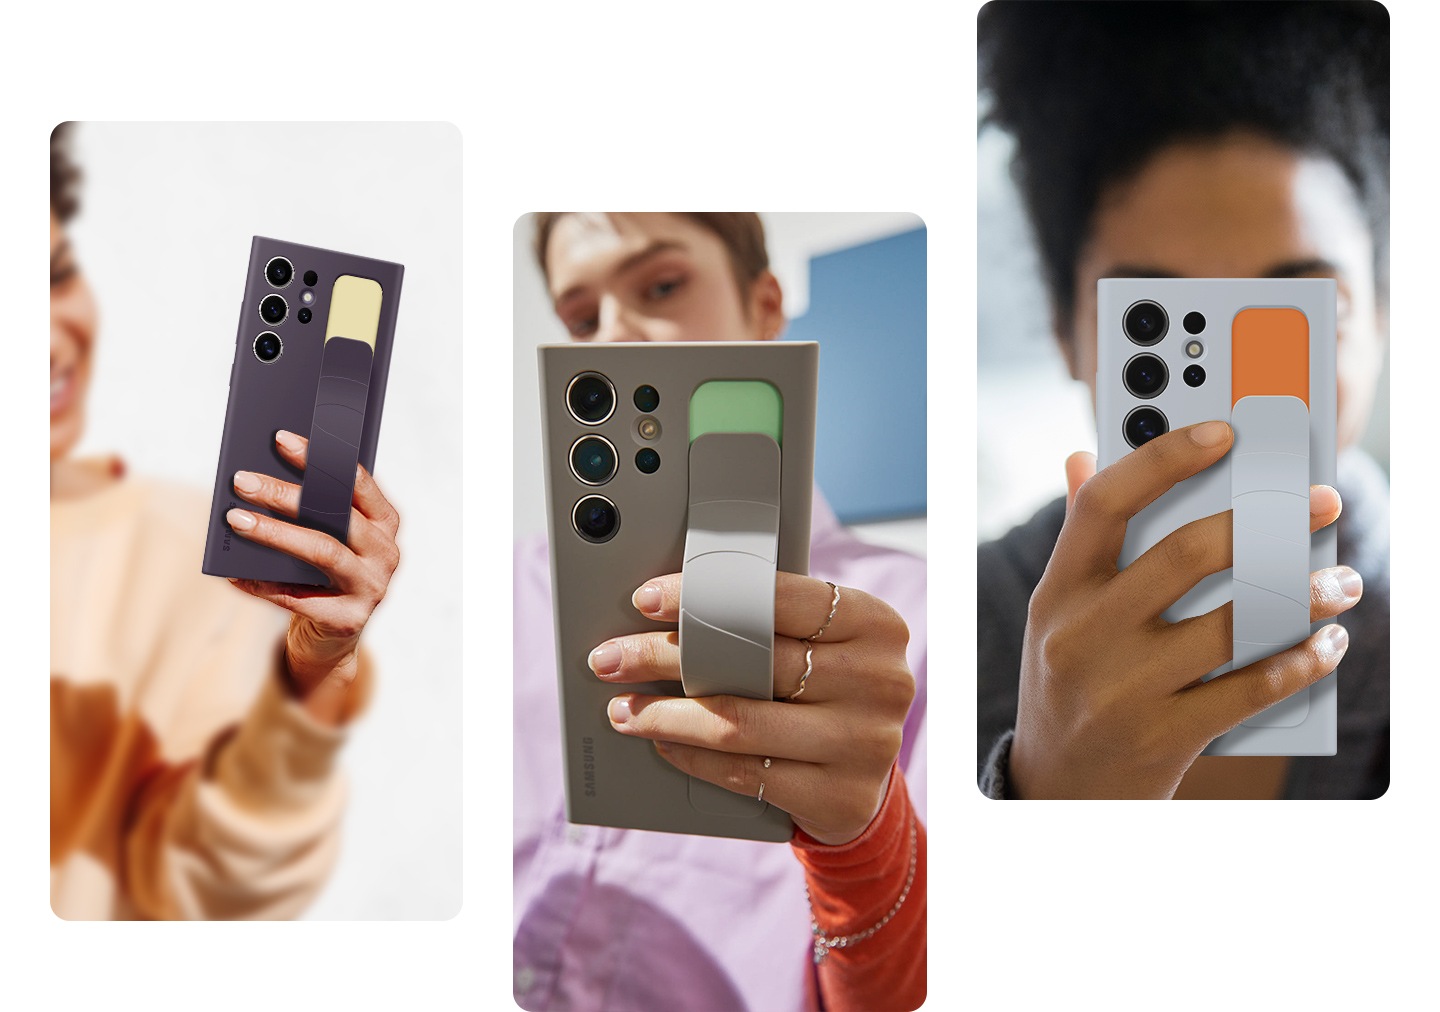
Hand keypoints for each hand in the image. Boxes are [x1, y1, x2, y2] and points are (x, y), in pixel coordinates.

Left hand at [223, 429, 400, 723]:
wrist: (332, 639)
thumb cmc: (323, 576)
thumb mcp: (329, 537)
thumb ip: (316, 512)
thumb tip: (260, 478)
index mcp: (386, 523)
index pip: (356, 482)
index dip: (319, 459)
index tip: (280, 438)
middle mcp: (387, 553)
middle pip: (336, 516)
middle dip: (286, 494)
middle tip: (242, 480)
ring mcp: (373, 587)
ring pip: (322, 551)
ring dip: (274, 533)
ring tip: (234, 519)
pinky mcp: (349, 619)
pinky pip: (298, 598)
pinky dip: (261, 584)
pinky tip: (231, 572)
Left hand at [587, 573, 913, 844]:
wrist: (864, 783)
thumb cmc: (822, 694)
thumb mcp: (816, 647)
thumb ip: (767, 623)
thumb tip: (665, 608)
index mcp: (874, 624)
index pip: (779, 596)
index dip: (705, 593)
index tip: (647, 598)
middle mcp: (880, 680)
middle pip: (750, 659)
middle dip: (664, 656)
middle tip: (612, 658)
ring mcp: (865, 742)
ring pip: (739, 722)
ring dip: (665, 715)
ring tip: (623, 708)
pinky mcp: (841, 797)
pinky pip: (745, 773)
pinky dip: (691, 757)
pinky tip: (662, 744)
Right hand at [1009, 421, 1359, 798]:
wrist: (1056, 792)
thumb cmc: (1068, 684)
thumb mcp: (1058, 614)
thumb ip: (1077, 539)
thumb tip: (1081, 460)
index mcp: (1056, 592)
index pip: (1102, 504)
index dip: (1163, 458)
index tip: (1225, 431)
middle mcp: (1080, 635)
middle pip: (1180, 557)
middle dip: (1263, 524)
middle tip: (1318, 504)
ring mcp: (1120, 689)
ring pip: (1229, 624)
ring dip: (1303, 597)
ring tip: (1342, 581)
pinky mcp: (1161, 737)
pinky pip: (1247, 690)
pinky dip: (1299, 662)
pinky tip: (1327, 642)